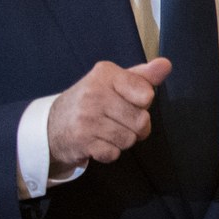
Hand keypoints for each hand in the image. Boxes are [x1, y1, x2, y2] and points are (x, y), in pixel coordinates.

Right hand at [45, 58, 169, 170]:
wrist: (53, 123)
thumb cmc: (93, 100)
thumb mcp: (116, 81)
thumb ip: (143, 76)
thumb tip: (166, 65)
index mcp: (105, 74)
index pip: (146, 94)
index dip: (143, 102)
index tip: (130, 100)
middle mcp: (94, 94)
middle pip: (141, 121)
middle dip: (137, 126)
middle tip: (121, 120)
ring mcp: (86, 118)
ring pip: (129, 139)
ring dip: (123, 140)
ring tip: (108, 130)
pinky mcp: (81, 141)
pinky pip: (113, 153)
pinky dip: (110, 152)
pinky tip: (99, 141)